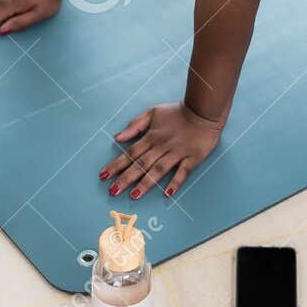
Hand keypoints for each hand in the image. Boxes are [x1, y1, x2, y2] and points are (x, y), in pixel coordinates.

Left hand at [101, 101, 222, 199]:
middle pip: (141, 164)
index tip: (104, 176)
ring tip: (134, 195)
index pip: (130, 153)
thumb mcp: (153, 113)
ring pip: (159, 170)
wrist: (203, 110)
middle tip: (113, 191)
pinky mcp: (192, 158)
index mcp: (151, 136)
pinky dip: (175, 182)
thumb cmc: (177, 112)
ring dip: (146, 183)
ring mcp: (177, 153)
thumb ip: (135, 125)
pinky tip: (167, 193)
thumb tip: (117, 137)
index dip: (117, 164)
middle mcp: (162, 146)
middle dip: (126, 178)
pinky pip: (183, 172)